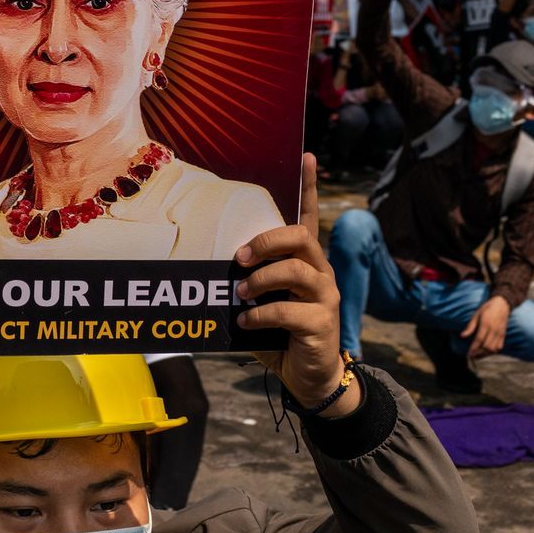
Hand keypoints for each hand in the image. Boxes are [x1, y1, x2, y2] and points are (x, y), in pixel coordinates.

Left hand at [240, 154, 346, 412]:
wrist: (309, 378)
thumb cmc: (280, 335)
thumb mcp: (261, 302)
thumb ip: (247, 282)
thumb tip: (209, 267)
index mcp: (306, 262)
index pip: (310, 217)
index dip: (309, 186)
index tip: (307, 155)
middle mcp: (321, 273)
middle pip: (299, 237)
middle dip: (265, 242)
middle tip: (239, 259)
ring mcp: (325, 297)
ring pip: (296, 271)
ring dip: (260, 281)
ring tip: (240, 294)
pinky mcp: (322, 323)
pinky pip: (288, 310)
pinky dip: (260, 315)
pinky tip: (246, 322)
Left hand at [460, 294, 510, 358]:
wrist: (502, 304)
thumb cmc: (487, 309)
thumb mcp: (476, 315)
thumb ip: (470, 326)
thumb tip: (462, 336)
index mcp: (486, 324)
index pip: (479, 339)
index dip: (473, 348)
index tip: (468, 353)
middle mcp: (494, 330)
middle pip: (487, 347)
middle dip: (478, 353)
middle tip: (471, 356)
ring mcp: (500, 333)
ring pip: (493, 349)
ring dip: (485, 354)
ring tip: (477, 356)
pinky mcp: (503, 335)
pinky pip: (499, 347)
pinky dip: (492, 352)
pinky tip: (485, 352)